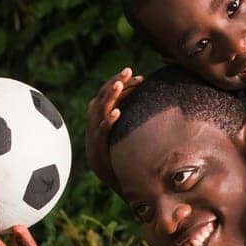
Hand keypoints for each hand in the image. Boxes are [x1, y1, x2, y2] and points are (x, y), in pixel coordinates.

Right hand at [85, 67, 144, 188]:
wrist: (109, 174)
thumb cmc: (120, 148)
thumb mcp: (126, 127)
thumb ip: (132, 113)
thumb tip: (150, 97)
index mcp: (101, 112)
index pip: (110, 92)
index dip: (123, 82)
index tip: (140, 77)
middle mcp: (95, 119)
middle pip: (104, 95)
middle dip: (116, 82)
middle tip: (128, 70)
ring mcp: (95, 131)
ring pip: (100, 109)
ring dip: (110, 95)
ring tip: (119, 83)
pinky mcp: (97, 145)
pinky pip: (102, 131)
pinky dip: (109, 120)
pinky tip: (117, 112)